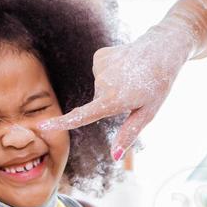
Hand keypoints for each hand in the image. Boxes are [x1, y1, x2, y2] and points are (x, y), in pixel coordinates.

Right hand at [39, 24, 193, 158]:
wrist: (163, 49)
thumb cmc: (158, 84)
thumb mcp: (147, 113)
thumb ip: (128, 134)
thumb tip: (114, 157)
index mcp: (113, 100)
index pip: (83, 116)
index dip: (62, 123)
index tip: (42, 126)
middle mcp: (103, 83)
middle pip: (98, 103)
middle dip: (112, 102)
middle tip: (136, 90)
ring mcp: (99, 67)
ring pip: (100, 87)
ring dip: (114, 85)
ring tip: (133, 75)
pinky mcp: (99, 56)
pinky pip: (101, 72)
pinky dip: (111, 71)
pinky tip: (125, 65)